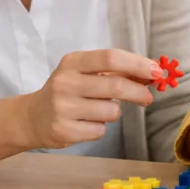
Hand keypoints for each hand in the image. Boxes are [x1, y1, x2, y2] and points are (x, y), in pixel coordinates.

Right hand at [20, 49, 160, 149]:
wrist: (33, 117)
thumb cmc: (68, 90)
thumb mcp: (86, 74)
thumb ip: (116, 71)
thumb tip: (152, 72)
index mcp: (72, 62)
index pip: (110, 58)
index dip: (137, 64)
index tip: (156, 71)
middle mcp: (65, 82)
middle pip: (115, 85)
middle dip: (138, 91)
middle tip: (148, 97)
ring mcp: (63, 108)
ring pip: (111, 111)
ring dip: (114, 112)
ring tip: (99, 110)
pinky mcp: (64, 130)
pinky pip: (101, 130)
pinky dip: (101, 127)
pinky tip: (86, 122)